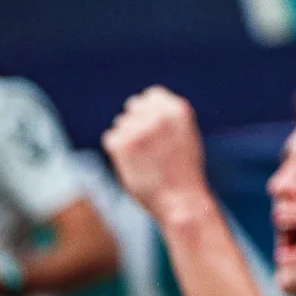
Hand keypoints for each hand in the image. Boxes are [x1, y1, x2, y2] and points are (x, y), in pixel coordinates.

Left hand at [101, 86, 212, 224]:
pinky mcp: (121, 144)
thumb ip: (166, 118)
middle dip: (137, 122)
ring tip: (144, 159)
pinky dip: (117, 151)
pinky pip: (110, 138)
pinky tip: (132, 164)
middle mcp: (157, 115)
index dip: (150, 110)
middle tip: (146, 146)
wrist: (180, 200)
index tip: (153, 126)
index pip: (152, 94)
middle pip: (134, 106)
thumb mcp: (185, 135)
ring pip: (121, 123)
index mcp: (177, 110)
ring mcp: (138, 129)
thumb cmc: (183, 172)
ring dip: (128, 138)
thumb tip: (143, 106)